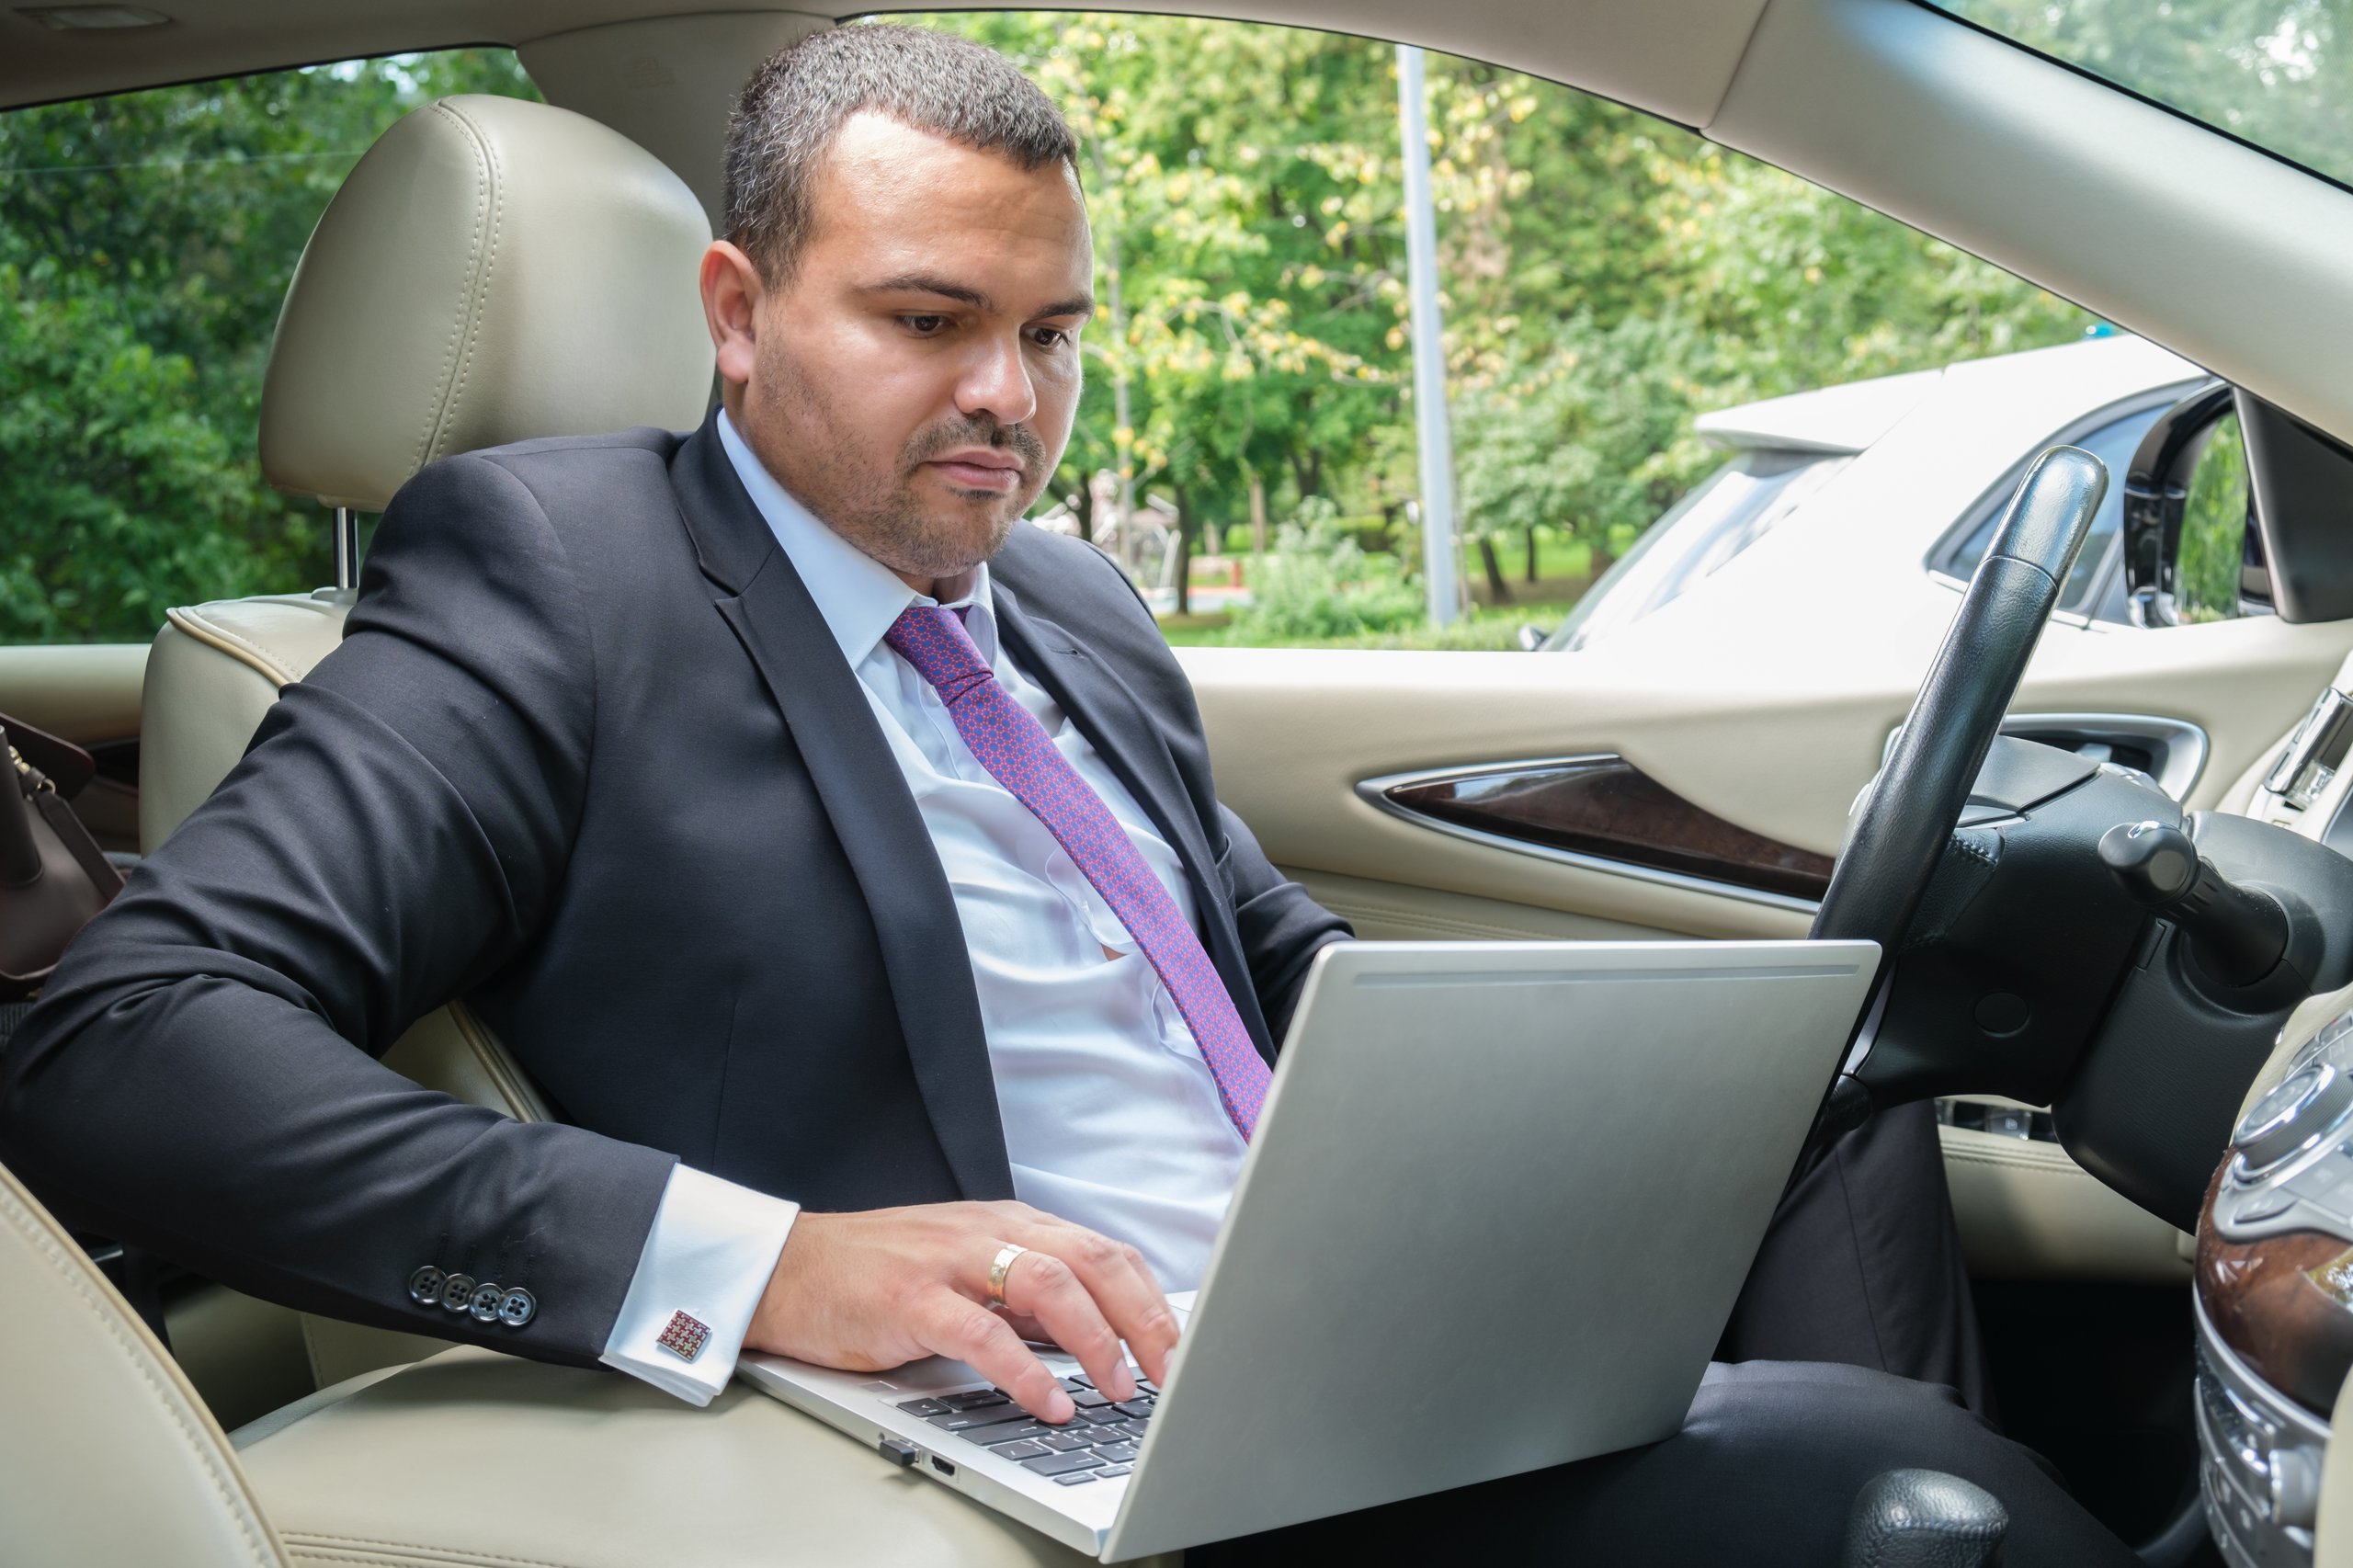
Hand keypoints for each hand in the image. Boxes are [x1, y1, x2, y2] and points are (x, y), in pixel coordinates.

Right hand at [745, 1200, 1178, 1422]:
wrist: (791, 1268)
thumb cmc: (881, 1274)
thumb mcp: (970, 1270)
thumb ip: (1029, 1297)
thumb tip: (1101, 1339)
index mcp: (1012, 1224)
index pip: (1105, 1252)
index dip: (1153, 1301)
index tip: (1184, 1349)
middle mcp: (991, 1232)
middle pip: (1093, 1262)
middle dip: (1145, 1320)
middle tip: (1172, 1372)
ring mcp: (951, 1261)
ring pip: (1050, 1283)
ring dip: (1097, 1339)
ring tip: (1118, 1387)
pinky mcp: (911, 1299)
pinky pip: (982, 1333)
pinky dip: (1025, 1370)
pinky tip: (1049, 1401)